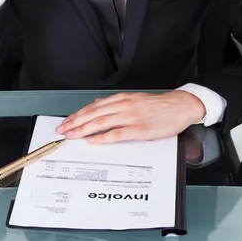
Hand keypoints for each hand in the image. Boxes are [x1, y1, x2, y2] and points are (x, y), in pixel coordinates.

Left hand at [55, 91, 205, 143]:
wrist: (179, 106)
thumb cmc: (158, 106)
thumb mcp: (134, 99)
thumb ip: (116, 103)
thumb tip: (98, 105)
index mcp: (122, 99)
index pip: (94, 107)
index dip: (78, 114)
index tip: (67, 121)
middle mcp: (123, 106)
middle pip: (93, 114)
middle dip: (75, 122)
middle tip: (62, 129)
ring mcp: (130, 117)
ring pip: (101, 122)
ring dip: (83, 129)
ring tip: (72, 135)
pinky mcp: (138, 129)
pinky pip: (116, 133)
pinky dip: (102, 137)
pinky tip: (93, 141)